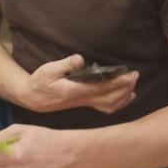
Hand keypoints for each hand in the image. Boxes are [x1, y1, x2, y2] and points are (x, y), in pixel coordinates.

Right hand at [22, 54, 137, 114]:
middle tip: (135, 75)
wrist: (33, 98)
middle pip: (110, 98)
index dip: (118, 83)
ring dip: (124, 96)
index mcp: (75, 91)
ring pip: (110, 105)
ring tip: (132, 84)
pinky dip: (119, 103)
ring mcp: (84, 103)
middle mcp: (82, 99)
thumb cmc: (40, 82)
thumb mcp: (48, 69)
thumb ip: (65, 64)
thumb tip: (81, 59)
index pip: (102, 88)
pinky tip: (125, 96)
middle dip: (125, 88)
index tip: (129, 74)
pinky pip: (106, 107)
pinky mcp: (84, 104)